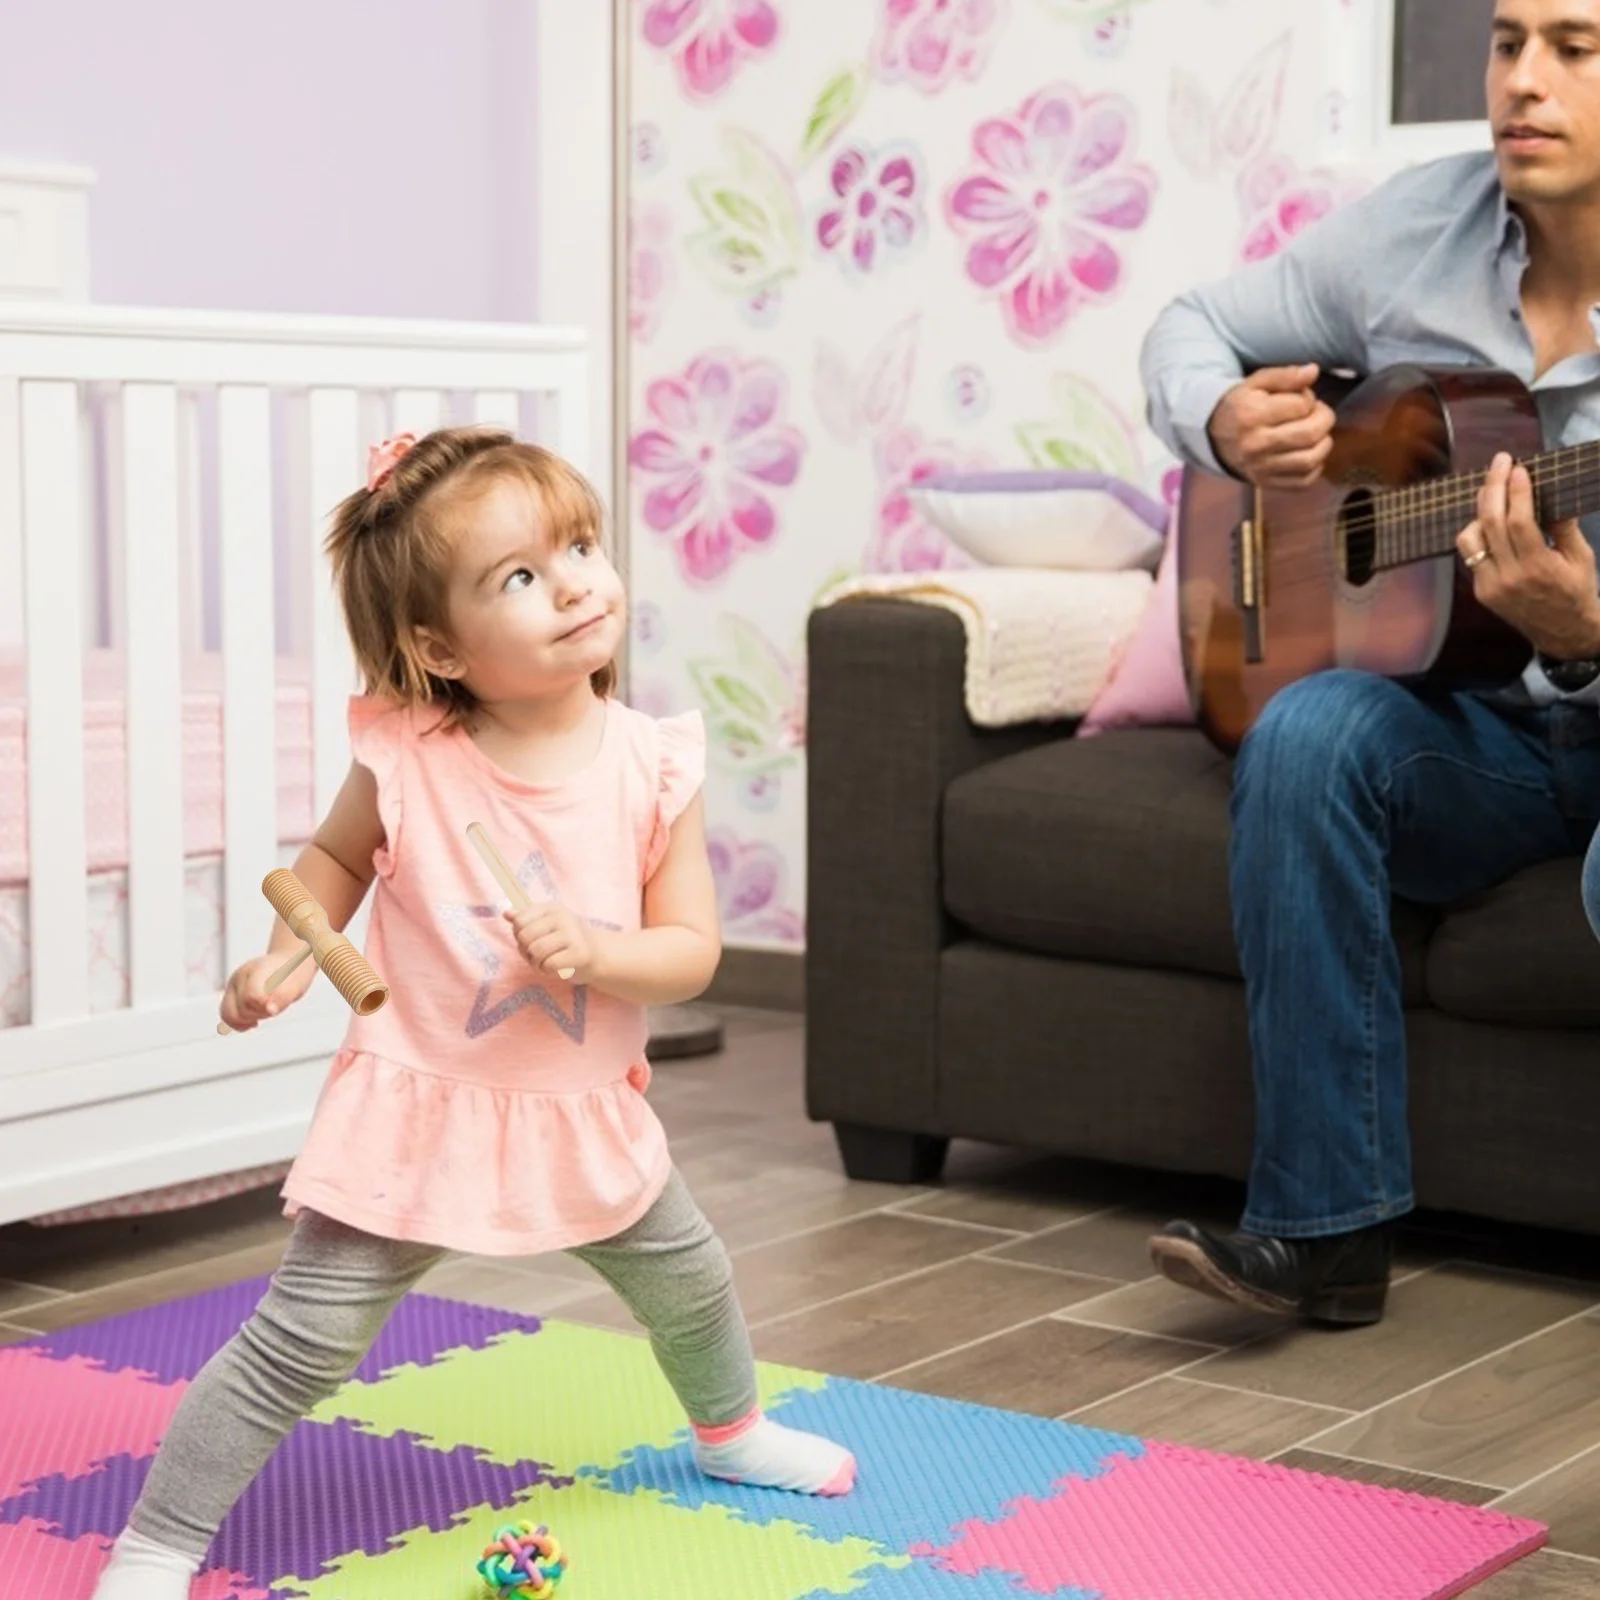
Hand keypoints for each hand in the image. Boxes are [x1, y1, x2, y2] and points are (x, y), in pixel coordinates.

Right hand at [218, 948, 315, 1031]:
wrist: (286, 964)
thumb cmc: (292, 975)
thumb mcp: (295, 985)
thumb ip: (282, 997)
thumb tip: (270, 1011)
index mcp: (258, 969)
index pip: (252, 996)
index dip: (263, 1008)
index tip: (274, 1010)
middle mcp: (240, 976)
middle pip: (242, 1010)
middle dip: (259, 1014)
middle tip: (273, 1007)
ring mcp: (232, 985)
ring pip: (231, 1016)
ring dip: (251, 1019)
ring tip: (265, 1009)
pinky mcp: (230, 995)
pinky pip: (227, 1016)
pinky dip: (240, 1024)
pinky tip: (254, 1022)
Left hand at [506, 903, 598, 983]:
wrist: (597, 955)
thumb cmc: (566, 941)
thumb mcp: (546, 925)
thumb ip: (525, 918)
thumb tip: (506, 913)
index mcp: (552, 908)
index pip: (519, 920)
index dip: (519, 935)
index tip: (532, 940)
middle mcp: (563, 917)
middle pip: (524, 936)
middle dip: (526, 951)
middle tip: (538, 955)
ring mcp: (573, 934)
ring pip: (535, 951)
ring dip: (536, 963)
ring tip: (546, 962)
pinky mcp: (579, 953)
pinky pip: (548, 964)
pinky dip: (548, 970)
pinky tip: (557, 968)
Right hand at [1207, 364, 1335, 488]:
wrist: (1215, 437)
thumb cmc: (1242, 405)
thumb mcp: (1257, 383)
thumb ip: (1285, 375)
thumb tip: (1313, 371)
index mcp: (1251, 415)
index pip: (1301, 405)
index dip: (1309, 398)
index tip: (1302, 399)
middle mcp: (1255, 444)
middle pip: (1309, 434)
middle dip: (1324, 419)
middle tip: (1318, 414)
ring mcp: (1261, 467)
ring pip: (1310, 459)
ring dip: (1323, 443)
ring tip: (1316, 433)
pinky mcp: (1267, 483)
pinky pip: (1304, 481)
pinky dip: (1315, 467)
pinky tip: (1308, 453)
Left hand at [1456, 453, 1599, 657]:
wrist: (1564, 633)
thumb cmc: (1577, 590)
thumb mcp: (1580, 557)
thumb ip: (1564, 526)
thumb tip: (1552, 492)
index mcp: (1539, 567)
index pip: (1519, 522)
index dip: (1516, 491)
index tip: (1518, 468)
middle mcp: (1509, 577)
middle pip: (1489, 524)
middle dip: (1492, 487)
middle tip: (1499, 462)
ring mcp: (1490, 586)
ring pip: (1469, 540)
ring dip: (1478, 512)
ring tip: (1493, 493)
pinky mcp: (1481, 592)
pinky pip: (1471, 556)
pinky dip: (1478, 534)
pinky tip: (1490, 521)